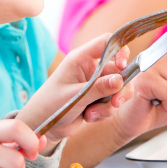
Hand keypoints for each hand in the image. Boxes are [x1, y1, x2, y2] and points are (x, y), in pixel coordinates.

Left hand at [16, 31, 131, 142]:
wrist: (44, 125)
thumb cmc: (51, 105)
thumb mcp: (75, 96)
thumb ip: (98, 88)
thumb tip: (120, 80)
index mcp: (81, 59)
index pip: (107, 42)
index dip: (119, 51)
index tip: (122, 66)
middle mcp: (90, 68)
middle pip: (119, 71)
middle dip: (120, 89)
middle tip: (116, 103)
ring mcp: (95, 83)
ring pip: (117, 89)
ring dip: (109, 105)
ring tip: (92, 114)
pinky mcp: (97, 98)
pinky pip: (112, 102)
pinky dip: (104, 112)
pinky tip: (88, 117)